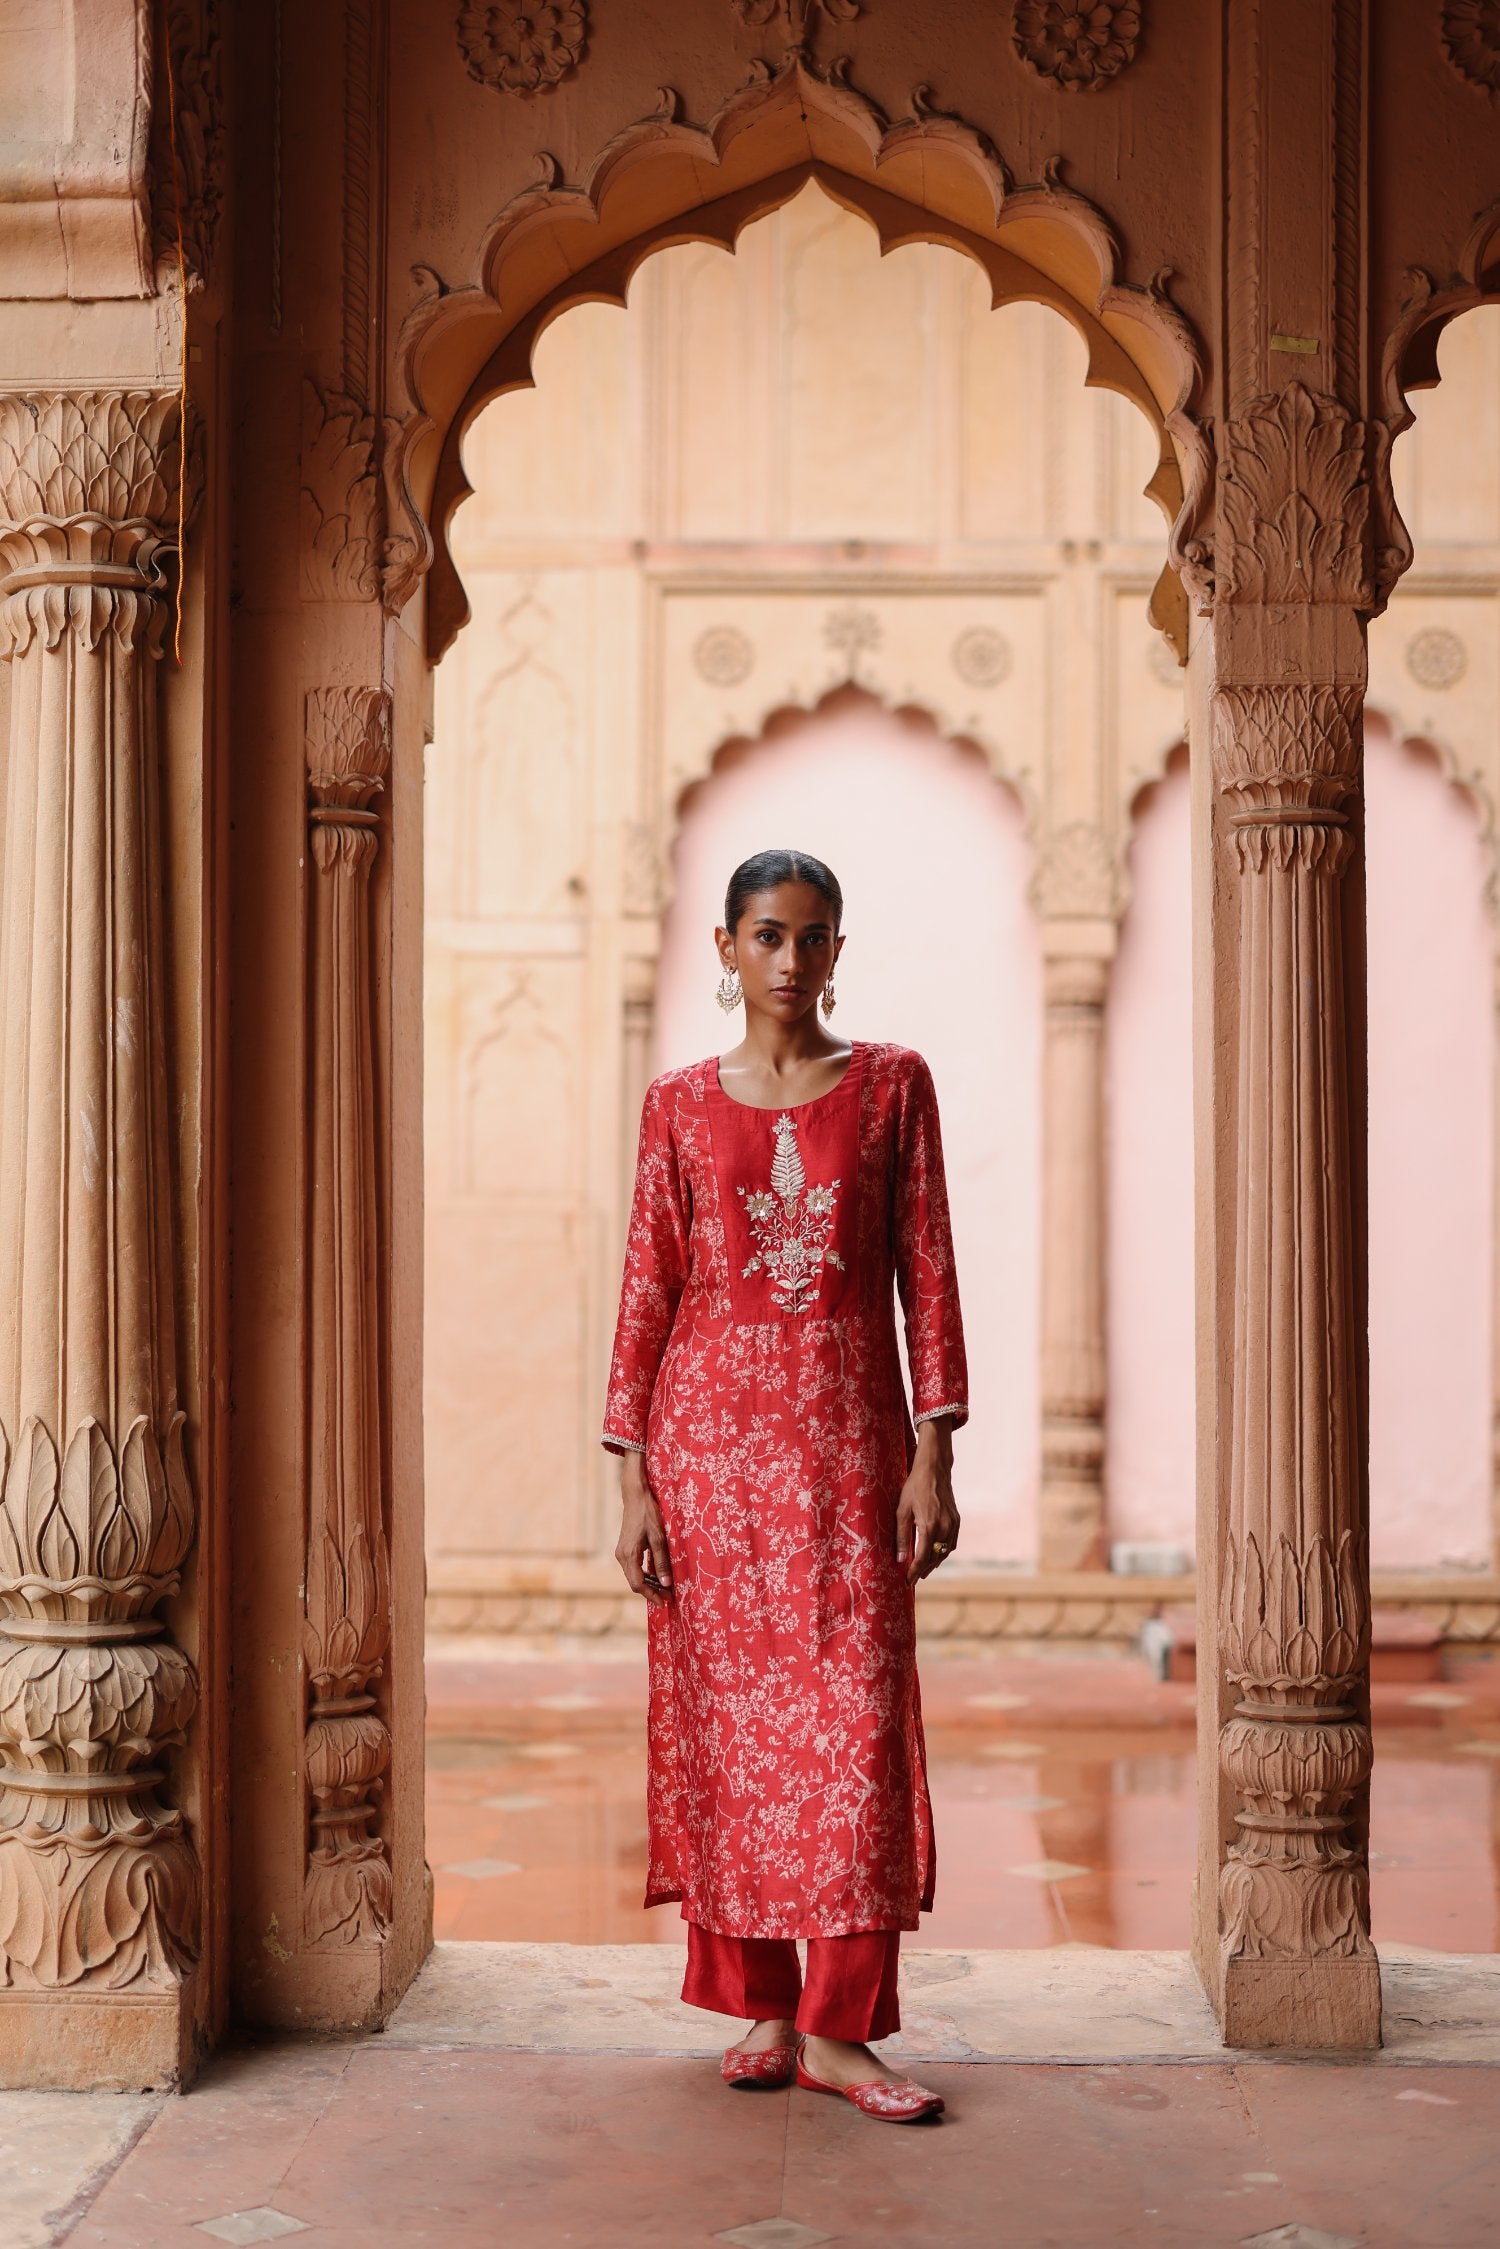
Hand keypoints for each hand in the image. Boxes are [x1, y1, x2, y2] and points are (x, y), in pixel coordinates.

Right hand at [615, 1452, 673, 1605]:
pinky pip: (635, 1567)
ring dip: (650, 1583)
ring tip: (666, 1588)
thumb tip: (666, 1584)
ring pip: (635, 1575)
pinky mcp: (626, 1548)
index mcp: (628, 1556)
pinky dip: (646, 1573)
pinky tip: (658, 1575)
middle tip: (669, 1597)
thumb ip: (661, 1561)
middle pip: (636, 1582)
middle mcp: (622, 1556)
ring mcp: (622, 1552)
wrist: (635, 1495)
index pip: (638, 1584)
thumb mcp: (659, 1538)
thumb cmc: (648, 1514)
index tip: (665, 1602)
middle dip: (652, 1592)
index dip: (652, 1596)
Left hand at [895, 1418, 959, 1583]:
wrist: (934, 1470)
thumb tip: (900, 1559)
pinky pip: (951, 1543)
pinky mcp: (956, 1520)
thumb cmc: (914, 1487)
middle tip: (913, 1577)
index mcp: (929, 1526)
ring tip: (923, 1569)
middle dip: (924, 1569)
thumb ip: (901, 1536)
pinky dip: (943, 1552)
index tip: (907, 1581)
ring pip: (945, 1552)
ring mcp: (953, 1524)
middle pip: (935, 1558)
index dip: (914, 1571)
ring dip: (934, 1563)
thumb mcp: (902, 1510)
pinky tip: (935, 1554)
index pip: (922, 1558)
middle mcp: (944, 1528)